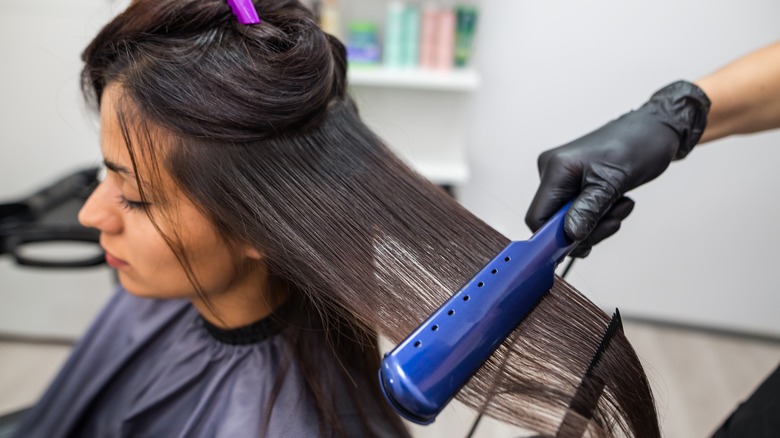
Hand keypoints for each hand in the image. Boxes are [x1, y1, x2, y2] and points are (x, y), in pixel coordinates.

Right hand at [525, 81, 709, 256]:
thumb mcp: (614, 182)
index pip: (537, 217)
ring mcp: (563, 178)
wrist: (655, 129)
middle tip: (613, 220)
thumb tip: (571, 235)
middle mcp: (552, 172)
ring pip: (569, 220)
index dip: (554, 237)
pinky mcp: (575, 182)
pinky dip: (599, 214)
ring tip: (620, 205)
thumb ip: (589, 210)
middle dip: (585, 228)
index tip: (581, 244)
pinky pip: (579, 212)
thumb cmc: (639, 144)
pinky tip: (617, 201)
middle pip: (554, 222)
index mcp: (556, 168)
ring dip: (597, 222)